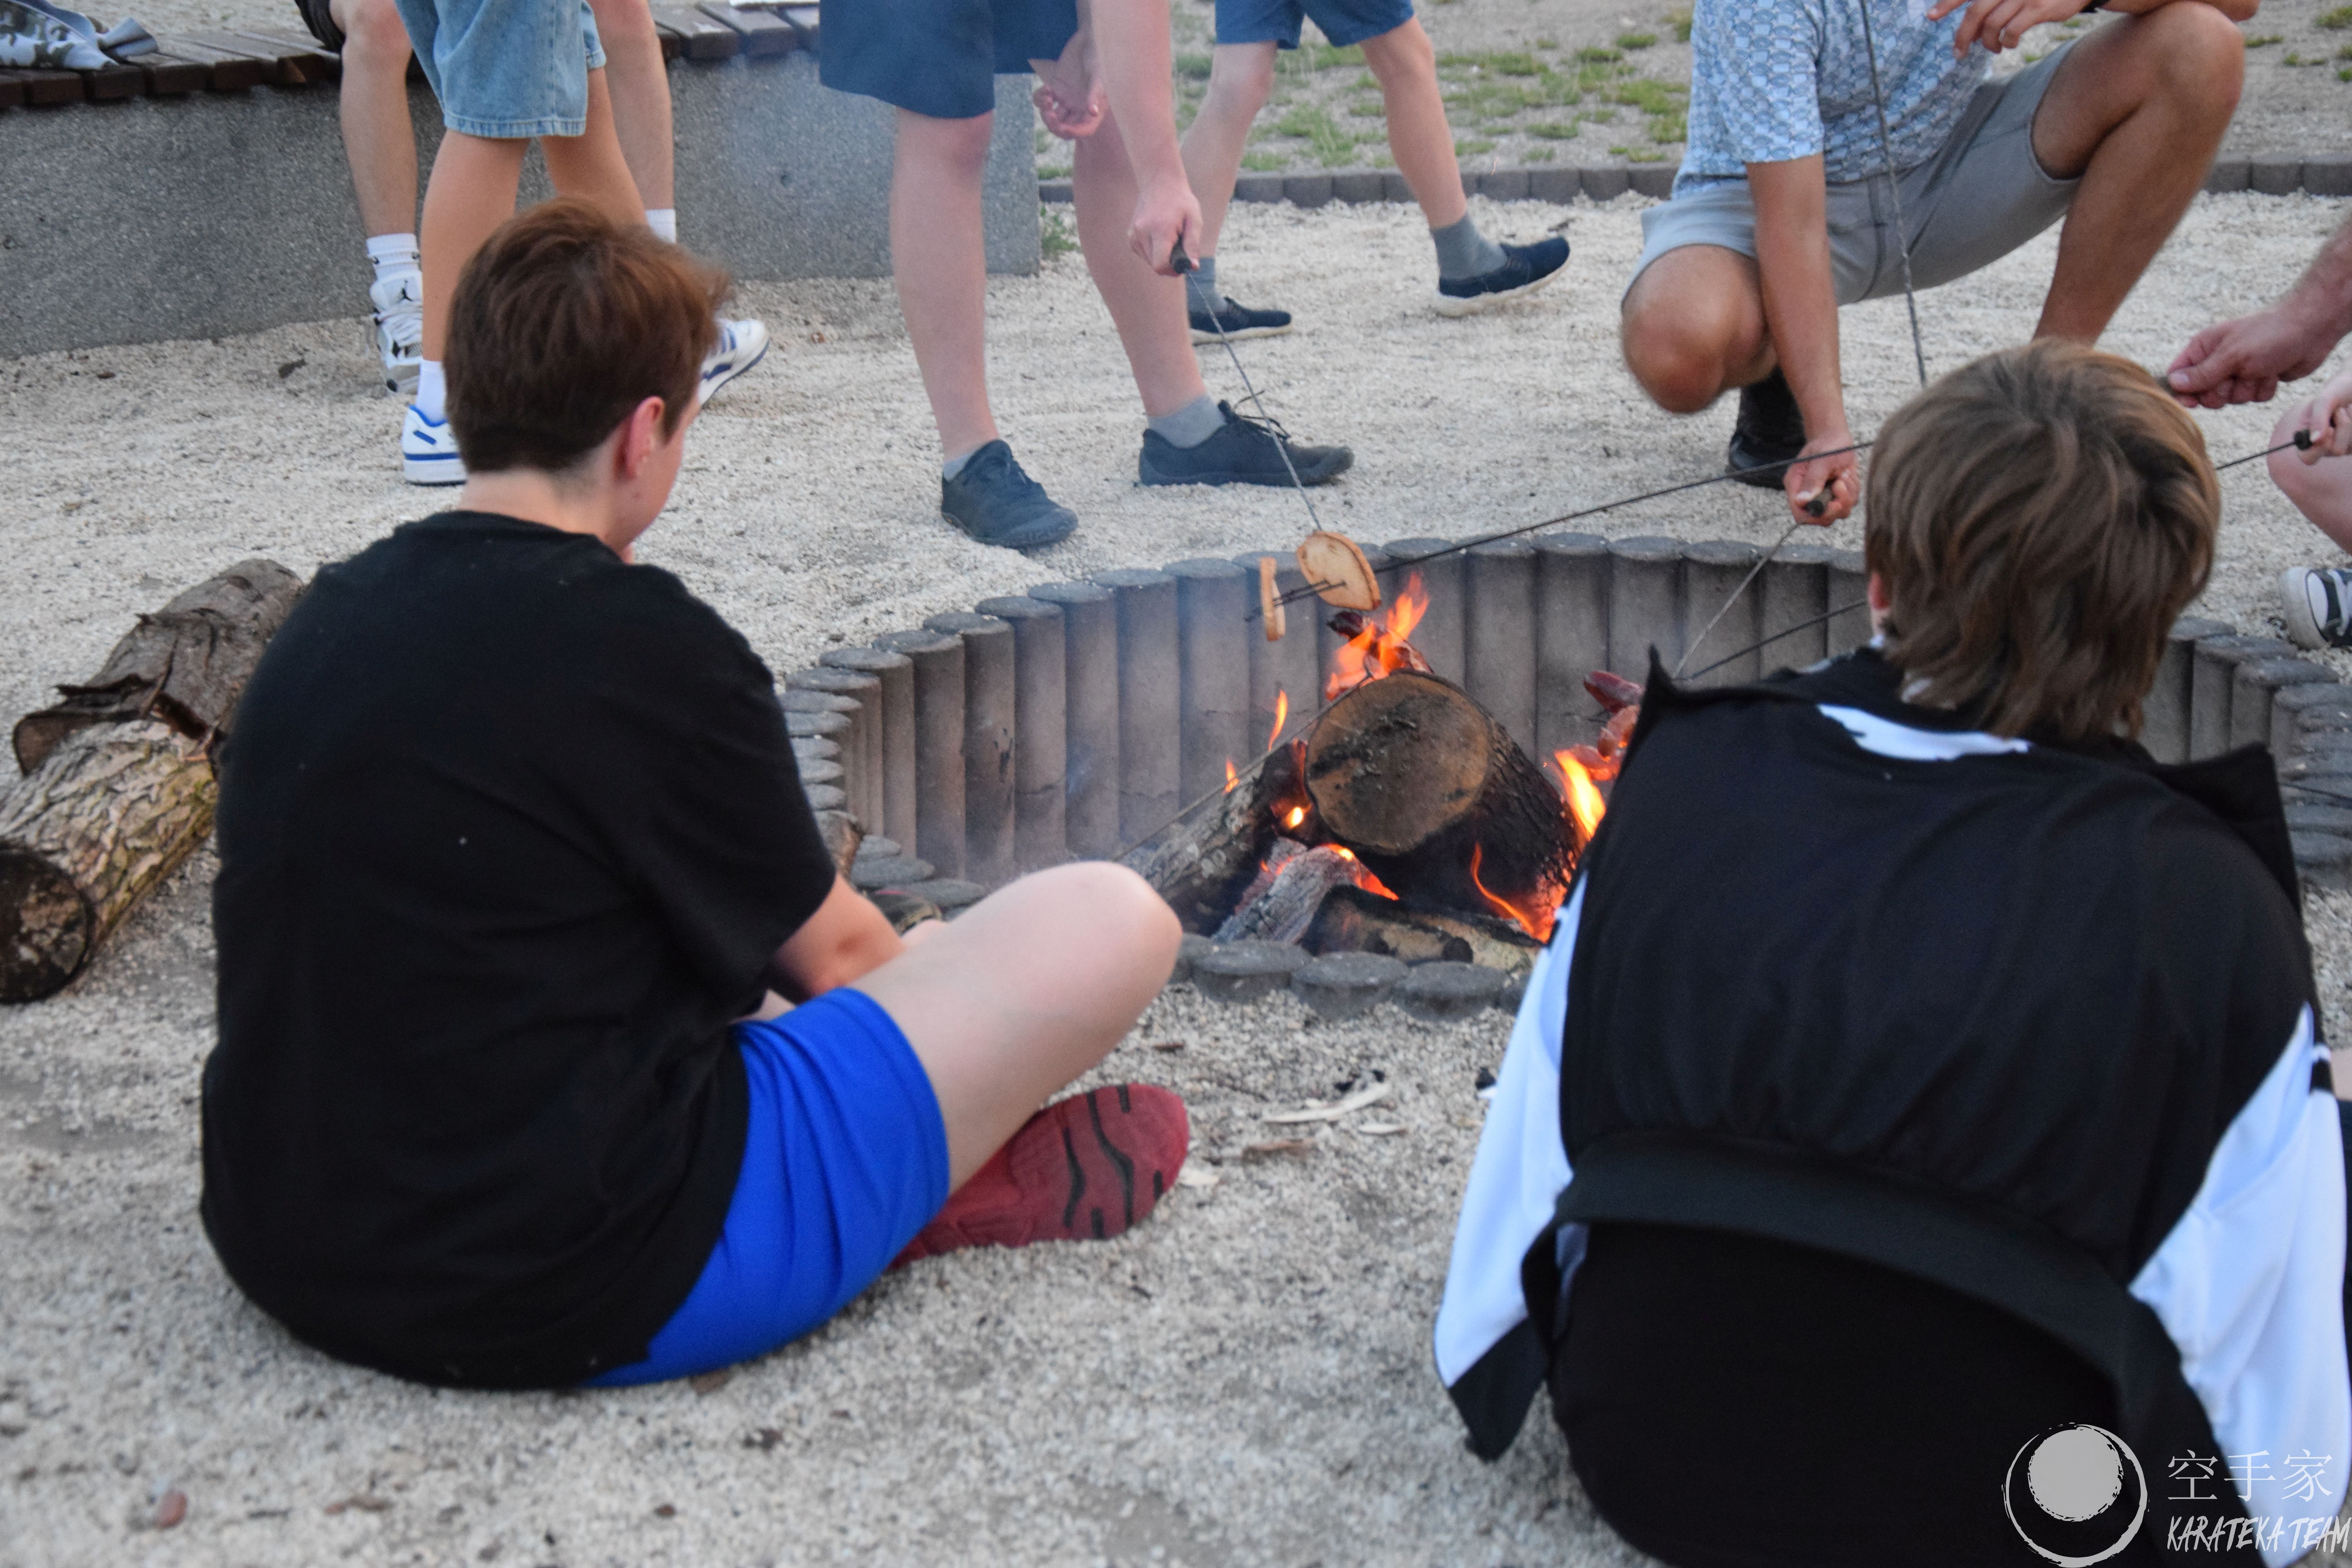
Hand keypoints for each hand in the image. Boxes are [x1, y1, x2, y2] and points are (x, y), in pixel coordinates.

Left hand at [1031, 30, 1102, 139]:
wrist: (1087, 40)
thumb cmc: (1097, 58)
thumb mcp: (1097, 76)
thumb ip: (1094, 95)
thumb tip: (1093, 112)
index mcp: (1092, 110)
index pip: (1084, 130)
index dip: (1073, 133)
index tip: (1061, 127)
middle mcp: (1079, 108)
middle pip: (1064, 127)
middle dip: (1054, 124)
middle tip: (1049, 115)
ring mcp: (1066, 99)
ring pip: (1051, 116)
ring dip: (1045, 111)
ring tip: (1048, 97)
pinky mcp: (1055, 89)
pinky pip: (1043, 101)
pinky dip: (1040, 98)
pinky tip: (1046, 88)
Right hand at [1130, 172, 1202, 276]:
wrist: (1159, 182)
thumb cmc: (1180, 201)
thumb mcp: (1194, 220)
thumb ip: (1193, 245)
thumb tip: (1192, 267)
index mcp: (1159, 230)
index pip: (1160, 265)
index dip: (1173, 270)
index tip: (1182, 263)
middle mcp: (1142, 233)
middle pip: (1155, 266)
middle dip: (1169, 263)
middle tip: (1179, 247)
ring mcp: (1133, 235)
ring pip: (1149, 262)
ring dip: (1161, 257)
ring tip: (1169, 237)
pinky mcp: (1130, 237)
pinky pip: (1144, 255)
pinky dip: (1154, 252)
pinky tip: (1159, 237)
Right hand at [1785, 434, 1858, 526]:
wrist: (1837, 437)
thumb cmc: (1826, 445)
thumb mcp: (1821, 461)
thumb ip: (1813, 481)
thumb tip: (1801, 501)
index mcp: (1796, 488)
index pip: (1801, 514)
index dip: (1817, 515)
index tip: (1833, 503)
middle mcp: (1809, 496)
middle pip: (1822, 518)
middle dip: (1837, 505)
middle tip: (1841, 484)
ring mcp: (1824, 497)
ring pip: (1840, 512)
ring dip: (1848, 495)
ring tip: (1844, 475)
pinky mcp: (1838, 495)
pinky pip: (1850, 502)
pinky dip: (1853, 490)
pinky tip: (1848, 475)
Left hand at [1926, 0, 2085, 55]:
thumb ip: (1992, 4)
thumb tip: (1970, 29)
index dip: (1947, 3)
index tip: (1930, 17)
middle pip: (1975, 12)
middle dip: (1963, 36)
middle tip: (1959, 53)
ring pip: (1992, 25)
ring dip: (1988, 42)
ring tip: (1993, 48)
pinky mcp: (2037, 8)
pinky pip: (2012, 31)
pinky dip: (2006, 41)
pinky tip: (2009, 43)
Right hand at [2166, 309, 2333, 408]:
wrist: (2311, 329)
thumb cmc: (2270, 334)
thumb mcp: (2232, 354)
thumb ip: (2203, 373)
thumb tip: (2174, 384)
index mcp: (2205, 347)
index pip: (2179, 374)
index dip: (2183, 391)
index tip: (2191, 402)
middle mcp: (2219, 360)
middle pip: (2204, 394)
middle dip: (2222, 391)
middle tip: (2237, 376)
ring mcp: (2239, 372)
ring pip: (2231, 399)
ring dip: (2247, 389)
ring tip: (2260, 369)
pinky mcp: (2258, 380)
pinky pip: (2253, 399)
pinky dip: (2263, 389)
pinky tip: (2273, 372)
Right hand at [2294, 369, 2351, 462]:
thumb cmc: (2337, 390)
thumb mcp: (2323, 400)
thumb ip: (2317, 419)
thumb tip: (2314, 440)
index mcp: (2307, 436)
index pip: (2307, 457)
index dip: (2318, 449)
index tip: (2329, 429)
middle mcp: (2323, 445)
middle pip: (2336, 451)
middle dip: (2342, 427)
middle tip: (2339, 411)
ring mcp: (2342, 445)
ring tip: (2347, 409)